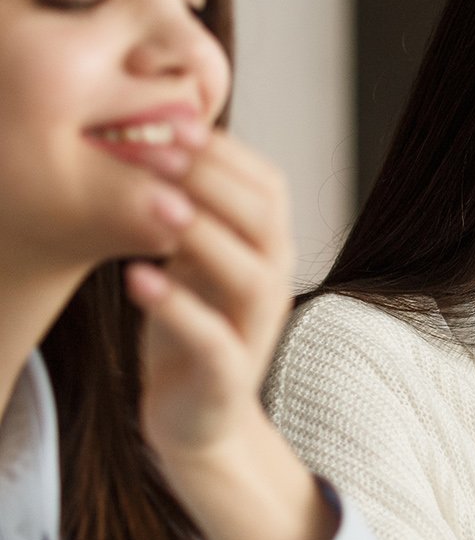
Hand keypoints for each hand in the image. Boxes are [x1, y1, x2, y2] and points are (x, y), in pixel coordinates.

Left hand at [127, 130, 294, 461]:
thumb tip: (156, 136)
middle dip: (210, 180)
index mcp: (267, 249)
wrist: (198, 417)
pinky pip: (214, 337)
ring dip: (204, 235)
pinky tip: (136, 277)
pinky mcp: (230, 374)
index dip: (224, 151)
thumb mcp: (191, 258)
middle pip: (265, 220)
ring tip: (155, 207)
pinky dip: (177, 306)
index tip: (170, 122)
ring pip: (251, 274)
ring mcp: (256, 329)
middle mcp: (273, 283)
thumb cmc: (190, 327)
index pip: (267, 185)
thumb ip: (190, 209)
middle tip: (153, 151)